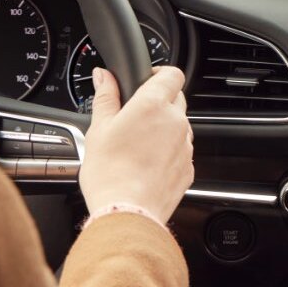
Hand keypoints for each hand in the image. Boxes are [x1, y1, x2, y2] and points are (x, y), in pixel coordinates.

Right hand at [79, 66, 194, 223]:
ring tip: (138, 144)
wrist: (126, 213)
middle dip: (159, 101)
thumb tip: (104, 76)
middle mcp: (176, 122)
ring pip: (180, 125)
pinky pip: (181, 150)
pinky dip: (168, 151)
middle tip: (134, 116)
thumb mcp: (99, 129)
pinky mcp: (188, 167)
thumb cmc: (110, 173)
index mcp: (153, 105)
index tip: (146, 80)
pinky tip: (147, 163)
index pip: (172, 74)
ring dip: (164, 128)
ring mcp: (185, 146)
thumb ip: (105, 97)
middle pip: (176, 98)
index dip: (160, 73)